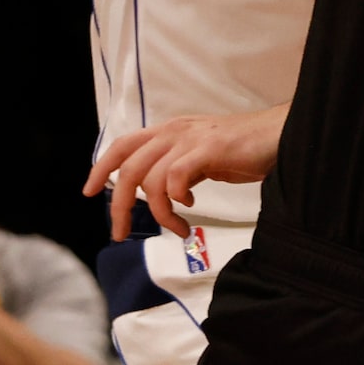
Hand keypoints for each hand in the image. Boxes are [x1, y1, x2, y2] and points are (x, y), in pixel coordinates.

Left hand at [83, 107, 286, 241]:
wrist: (276, 136)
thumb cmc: (241, 150)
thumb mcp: (198, 156)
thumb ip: (174, 166)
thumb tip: (153, 192)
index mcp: (168, 131)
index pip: (122, 145)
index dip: (101, 168)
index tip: (87, 192)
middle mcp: (174, 131)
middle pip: (128, 168)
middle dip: (119, 206)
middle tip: (119, 234)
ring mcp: (191, 139)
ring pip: (150, 179)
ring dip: (158, 213)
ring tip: (177, 228)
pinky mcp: (208, 149)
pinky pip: (175, 177)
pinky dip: (175, 200)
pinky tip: (190, 207)